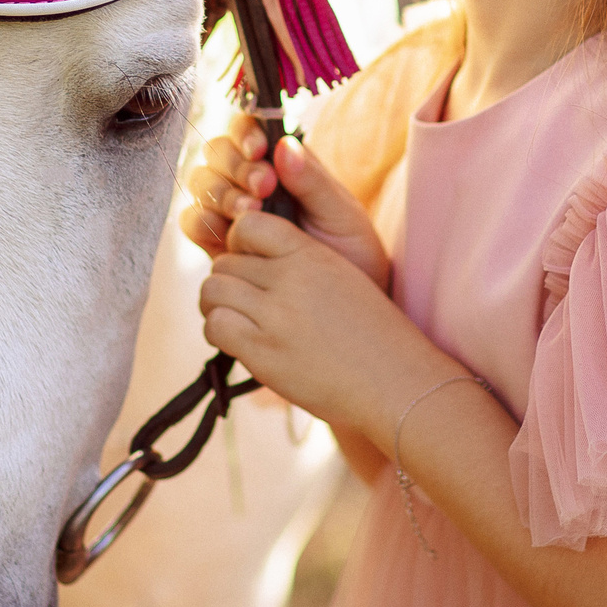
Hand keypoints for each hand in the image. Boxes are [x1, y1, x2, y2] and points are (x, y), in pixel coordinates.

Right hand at [179, 116, 389, 287]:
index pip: (249, 130)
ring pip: (201, 183)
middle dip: (235, 166)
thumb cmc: (351, 257)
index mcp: (283, 164)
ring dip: (219, 192)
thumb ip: (313, 181)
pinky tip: (226, 234)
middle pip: (218, 153)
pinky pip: (192, 222)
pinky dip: (202, 221)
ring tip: (249, 214)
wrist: (343, 314)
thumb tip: (283, 145)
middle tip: (261, 188)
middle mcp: (250, 183)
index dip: (244, 133)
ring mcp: (231, 213)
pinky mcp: (217, 244)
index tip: (259, 151)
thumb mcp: (342, 216)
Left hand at [198, 208, 449, 439]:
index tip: (251, 262)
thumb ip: (299, 261)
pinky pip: (215, 326)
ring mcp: (275, 316)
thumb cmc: (370, 332)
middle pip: (225, 262)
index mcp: (311, 254)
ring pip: (213, 290)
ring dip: (218, 304)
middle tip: (245, 300)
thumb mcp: (342, 277)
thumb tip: (247, 256)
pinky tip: (239, 340)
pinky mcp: (263, 353)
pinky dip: (219, 331)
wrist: (394, 381)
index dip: (240, 243)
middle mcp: (290, 279)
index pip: (248, 225)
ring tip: (237, 318)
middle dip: (229, 279)